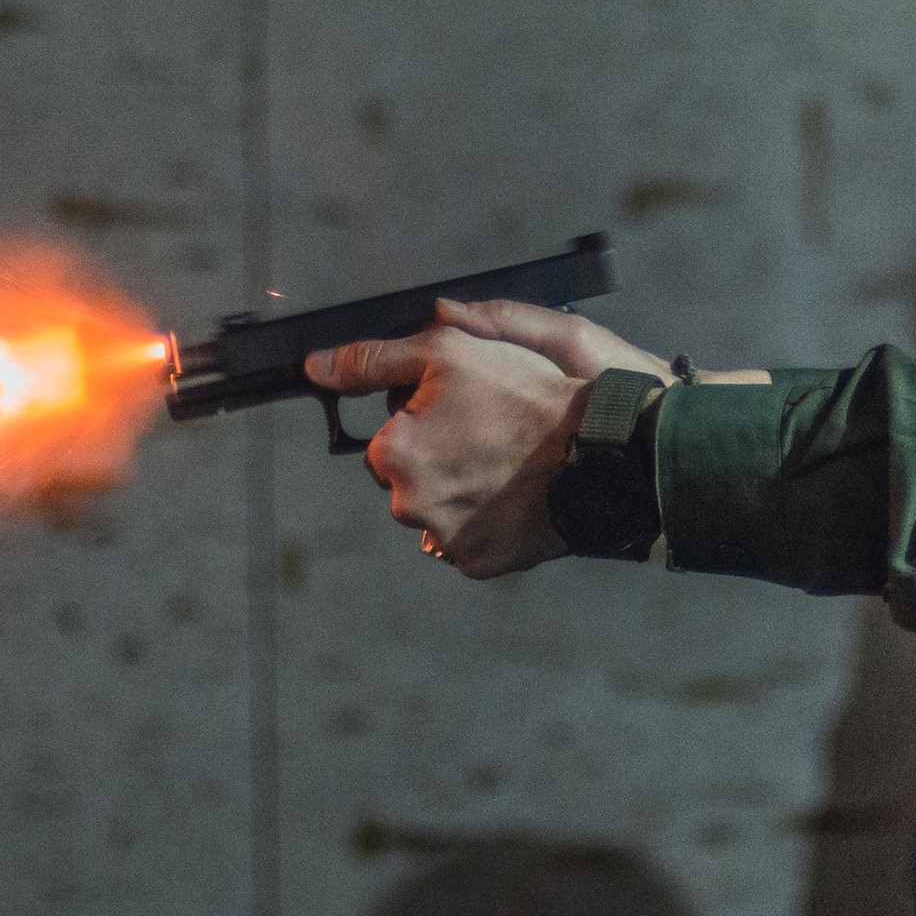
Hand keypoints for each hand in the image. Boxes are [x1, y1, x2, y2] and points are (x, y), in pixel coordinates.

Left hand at [307, 298, 674, 577]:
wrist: (599, 455)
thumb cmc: (526, 398)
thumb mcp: (448, 352)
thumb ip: (374, 359)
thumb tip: (316, 368)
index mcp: (394, 453)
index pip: (388, 434)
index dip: (424, 415)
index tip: (466, 408)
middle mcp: (408, 505)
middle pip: (408, 476)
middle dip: (437, 456)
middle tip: (490, 433)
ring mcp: (444, 540)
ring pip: (437, 508)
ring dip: (461, 488)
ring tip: (507, 464)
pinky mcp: (478, 563)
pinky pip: (467, 538)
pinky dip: (486, 518)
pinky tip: (515, 494)